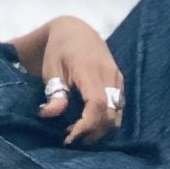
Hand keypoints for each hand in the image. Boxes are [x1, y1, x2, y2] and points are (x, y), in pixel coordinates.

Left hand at [37, 17, 125, 145]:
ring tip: (78, 132)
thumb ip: (54, 92)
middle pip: (110, 115)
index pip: (97, 104)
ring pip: (117, 115)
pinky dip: (105, 121)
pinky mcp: (120, 84)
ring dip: (100, 130)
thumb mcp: (51, 68)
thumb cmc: (59, 50)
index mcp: (90, 70)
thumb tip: (49, 114)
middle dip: (92, 133)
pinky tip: (88, 123)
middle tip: (70, 137)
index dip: (86, 126)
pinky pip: (118, 109)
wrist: (77, 30)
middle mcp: (110, 76)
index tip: (69, 138)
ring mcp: (118, 80)